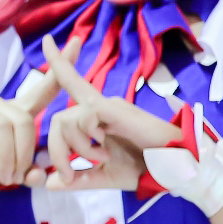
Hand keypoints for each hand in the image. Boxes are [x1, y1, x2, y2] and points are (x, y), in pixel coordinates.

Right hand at [0, 60, 65, 185]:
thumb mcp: (14, 173)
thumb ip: (31, 174)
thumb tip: (38, 176)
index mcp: (19, 113)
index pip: (45, 88)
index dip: (61, 67)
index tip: (77, 42)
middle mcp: (2, 104)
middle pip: (25, 120)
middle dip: (24, 153)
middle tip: (17, 177)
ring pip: (8, 124)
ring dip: (10, 156)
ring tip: (6, 176)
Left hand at [33, 35, 179, 191]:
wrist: (174, 168)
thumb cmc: (144, 168)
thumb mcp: (104, 176)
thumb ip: (78, 179)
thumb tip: (49, 183)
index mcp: (97, 116)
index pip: (73, 85)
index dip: (59, 64)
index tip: (48, 40)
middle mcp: (100, 105)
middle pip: (58, 119)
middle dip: (57, 151)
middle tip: (68, 176)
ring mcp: (107, 105)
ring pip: (65, 120)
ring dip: (77, 149)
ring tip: (100, 160)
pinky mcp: (113, 108)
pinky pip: (82, 118)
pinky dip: (87, 142)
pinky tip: (105, 152)